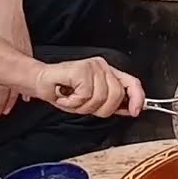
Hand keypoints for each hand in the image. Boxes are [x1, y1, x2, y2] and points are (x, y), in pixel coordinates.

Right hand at [31, 56, 146, 117]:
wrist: (40, 82)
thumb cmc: (63, 91)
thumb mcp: (92, 101)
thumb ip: (111, 103)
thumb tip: (130, 109)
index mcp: (108, 73)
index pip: (132, 83)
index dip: (137, 98)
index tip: (135, 111)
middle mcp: (102, 67)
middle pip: (116, 95)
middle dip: (100, 108)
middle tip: (84, 105)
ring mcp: (93, 67)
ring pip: (101, 97)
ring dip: (84, 106)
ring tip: (73, 99)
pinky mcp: (82, 69)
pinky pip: (86, 95)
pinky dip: (74, 102)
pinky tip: (67, 96)